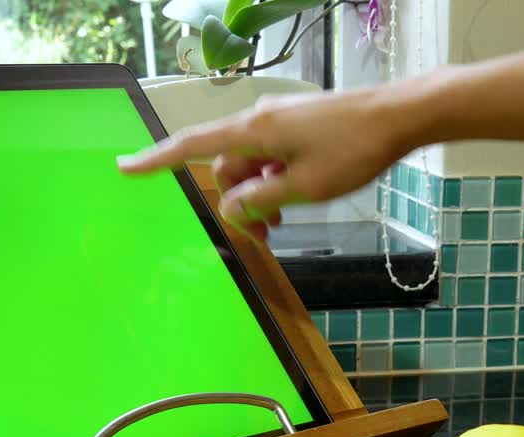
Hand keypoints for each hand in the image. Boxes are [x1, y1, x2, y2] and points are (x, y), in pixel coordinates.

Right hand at [117, 88, 405, 242]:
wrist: (398, 116)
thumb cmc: (353, 148)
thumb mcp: (303, 188)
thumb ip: (258, 200)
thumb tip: (228, 207)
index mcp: (252, 131)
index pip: (190, 146)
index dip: (155, 160)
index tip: (125, 168)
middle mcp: (259, 120)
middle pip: (226, 167)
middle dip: (237, 201)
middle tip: (266, 232)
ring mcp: (279, 122)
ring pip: (250, 166)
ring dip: (259, 194)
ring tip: (283, 220)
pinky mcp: (297, 126)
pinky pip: (271, 157)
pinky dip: (275, 181)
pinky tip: (297, 196)